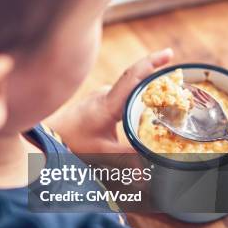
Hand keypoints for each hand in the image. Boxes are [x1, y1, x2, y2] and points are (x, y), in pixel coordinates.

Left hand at [45, 48, 172, 154]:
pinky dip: (138, 93)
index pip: (132, 78)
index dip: (151, 64)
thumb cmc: (73, 142)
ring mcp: (103, 94)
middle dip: (157, 72)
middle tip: (179, 75)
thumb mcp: (102, 153)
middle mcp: (106, 94)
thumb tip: (148, 173)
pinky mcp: (101, 99)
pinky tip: (148, 101)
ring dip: (148, 85)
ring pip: (130, 86)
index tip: (168, 54)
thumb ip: (126, 160)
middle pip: (135, 78)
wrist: (49, 134)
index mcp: (108, 104)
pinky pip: (124, 92)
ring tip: (169, 89)